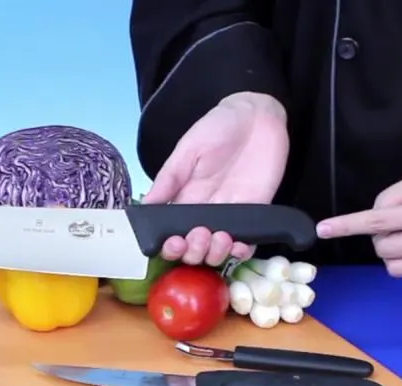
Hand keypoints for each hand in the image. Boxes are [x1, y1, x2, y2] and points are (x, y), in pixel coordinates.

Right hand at [142, 92, 289, 265]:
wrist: (257, 115)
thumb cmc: (218, 127)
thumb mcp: (188, 149)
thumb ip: (169, 179)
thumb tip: (144, 206)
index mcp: (185, 198)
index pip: (172, 232)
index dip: (170, 246)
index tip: (172, 242)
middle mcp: (206, 212)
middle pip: (194, 248)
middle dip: (192, 251)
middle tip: (197, 236)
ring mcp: (231, 215)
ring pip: (218, 250)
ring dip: (214, 254)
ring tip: (217, 238)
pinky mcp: (256, 213)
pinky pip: (248, 242)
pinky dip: (241, 251)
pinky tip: (237, 246)